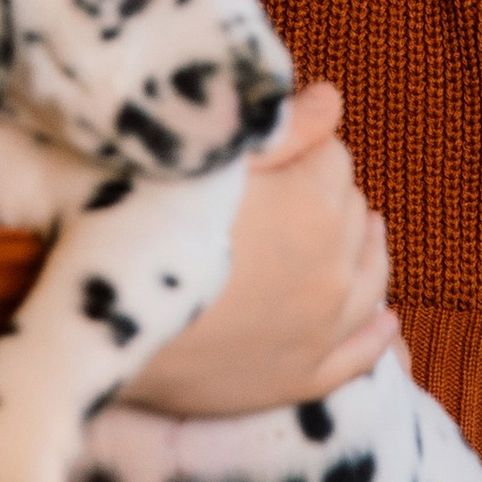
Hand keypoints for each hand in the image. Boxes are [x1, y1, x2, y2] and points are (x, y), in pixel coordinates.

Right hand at [119, 81, 397, 415]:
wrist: (95, 327)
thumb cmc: (138, 229)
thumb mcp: (203, 162)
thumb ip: (279, 128)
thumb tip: (331, 101)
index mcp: (314, 207)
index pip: (332, 154)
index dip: (301, 146)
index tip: (272, 152)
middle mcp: (334, 270)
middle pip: (351, 211)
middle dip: (329, 194)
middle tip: (292, 189)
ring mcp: (320, 331)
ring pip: (370, 278)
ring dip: (365, 250)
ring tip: (364, 234)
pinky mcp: (301, 380)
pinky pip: (358, 354)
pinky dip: (376, 335)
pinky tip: (386, 322)